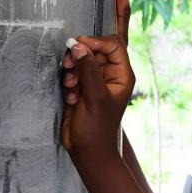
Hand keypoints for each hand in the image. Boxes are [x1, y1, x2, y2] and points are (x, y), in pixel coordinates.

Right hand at [61, 0, 134, 160]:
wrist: (87, 150)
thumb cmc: (97, 128)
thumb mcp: (94, 97)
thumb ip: (88, 70)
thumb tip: (79, 46)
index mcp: (122, 75)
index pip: (114, 45)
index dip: (97, 42)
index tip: (80, 45)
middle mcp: (110, 76)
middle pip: (95, 50)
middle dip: (80, 56)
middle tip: (69, 64)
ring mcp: (96, 81)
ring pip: (82, 60)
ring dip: (72, 69)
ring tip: (70, 84)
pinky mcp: (82, 87)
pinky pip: (73, 73)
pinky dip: (69, 82)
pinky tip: (71, 97)